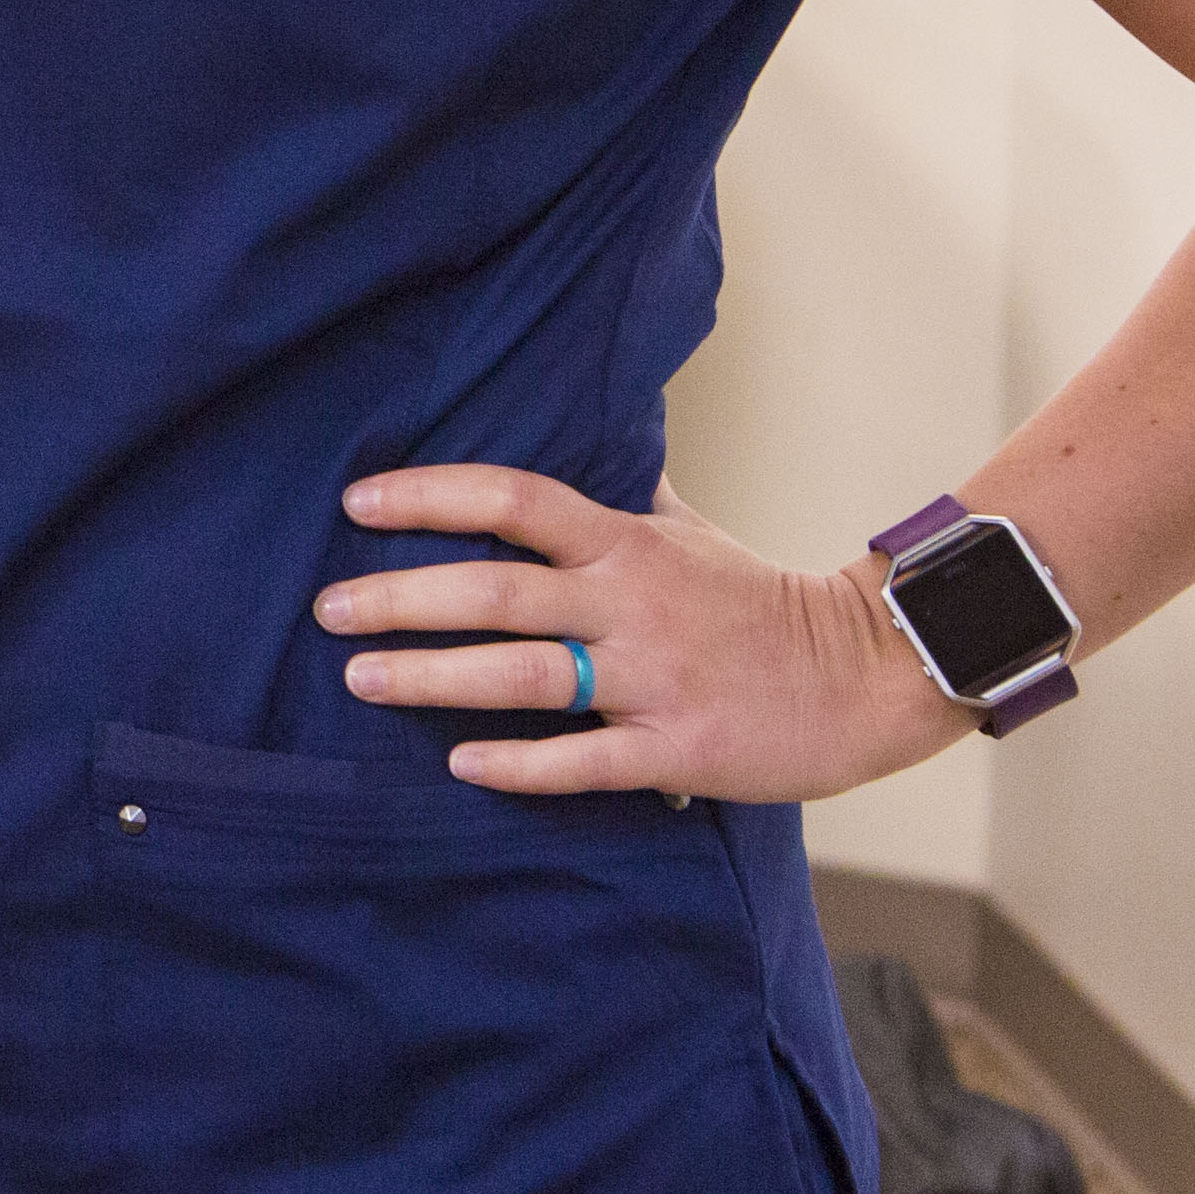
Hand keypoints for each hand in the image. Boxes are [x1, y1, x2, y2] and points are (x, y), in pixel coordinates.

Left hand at [321, 465, 967, 805]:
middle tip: (327, 609)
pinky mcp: (677, 750)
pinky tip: (460, 765)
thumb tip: (573, 427)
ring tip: (360, 678)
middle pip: (497, 592)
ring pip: (523, 677)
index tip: (357, 501)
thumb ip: (623, 493)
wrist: (868, 674)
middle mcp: (631, 604)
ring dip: (432, 678)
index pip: (514, 499)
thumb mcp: (688, 531)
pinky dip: (519, 766)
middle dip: (401, 598)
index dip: (431, 496)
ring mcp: (653, 679)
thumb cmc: (759, 598)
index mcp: (626, 544)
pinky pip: (583, 761)